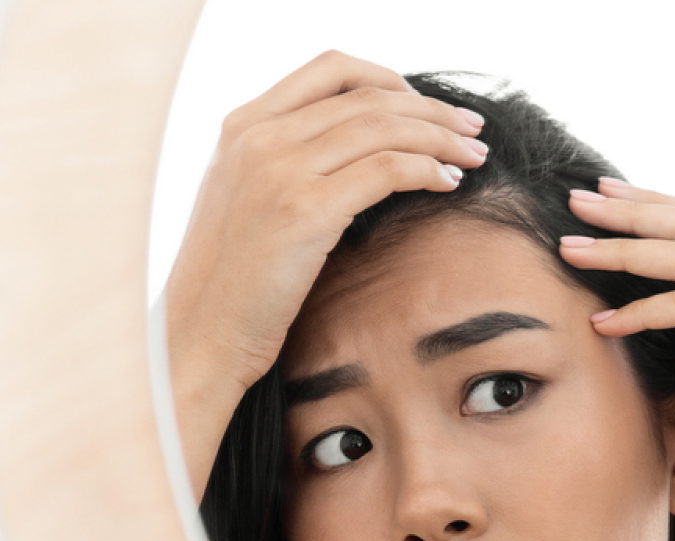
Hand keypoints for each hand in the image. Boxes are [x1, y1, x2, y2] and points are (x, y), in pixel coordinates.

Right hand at [164, 51, 487, 485]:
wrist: (200, 336)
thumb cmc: (233, 284)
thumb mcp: (248, 203)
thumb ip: (289, 165)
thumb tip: (360, 154)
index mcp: (243, 126)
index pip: (330, 70)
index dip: (389, 79)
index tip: (425, 104)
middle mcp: (258, 136)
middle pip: (368, 97)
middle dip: (431, 109)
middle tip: (471, 129)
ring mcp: (279, 169)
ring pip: (384, 127)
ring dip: (440, 137)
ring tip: (474, 156)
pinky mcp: (305, 211)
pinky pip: (386, 170)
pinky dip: (427, 170)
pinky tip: (449, 184)